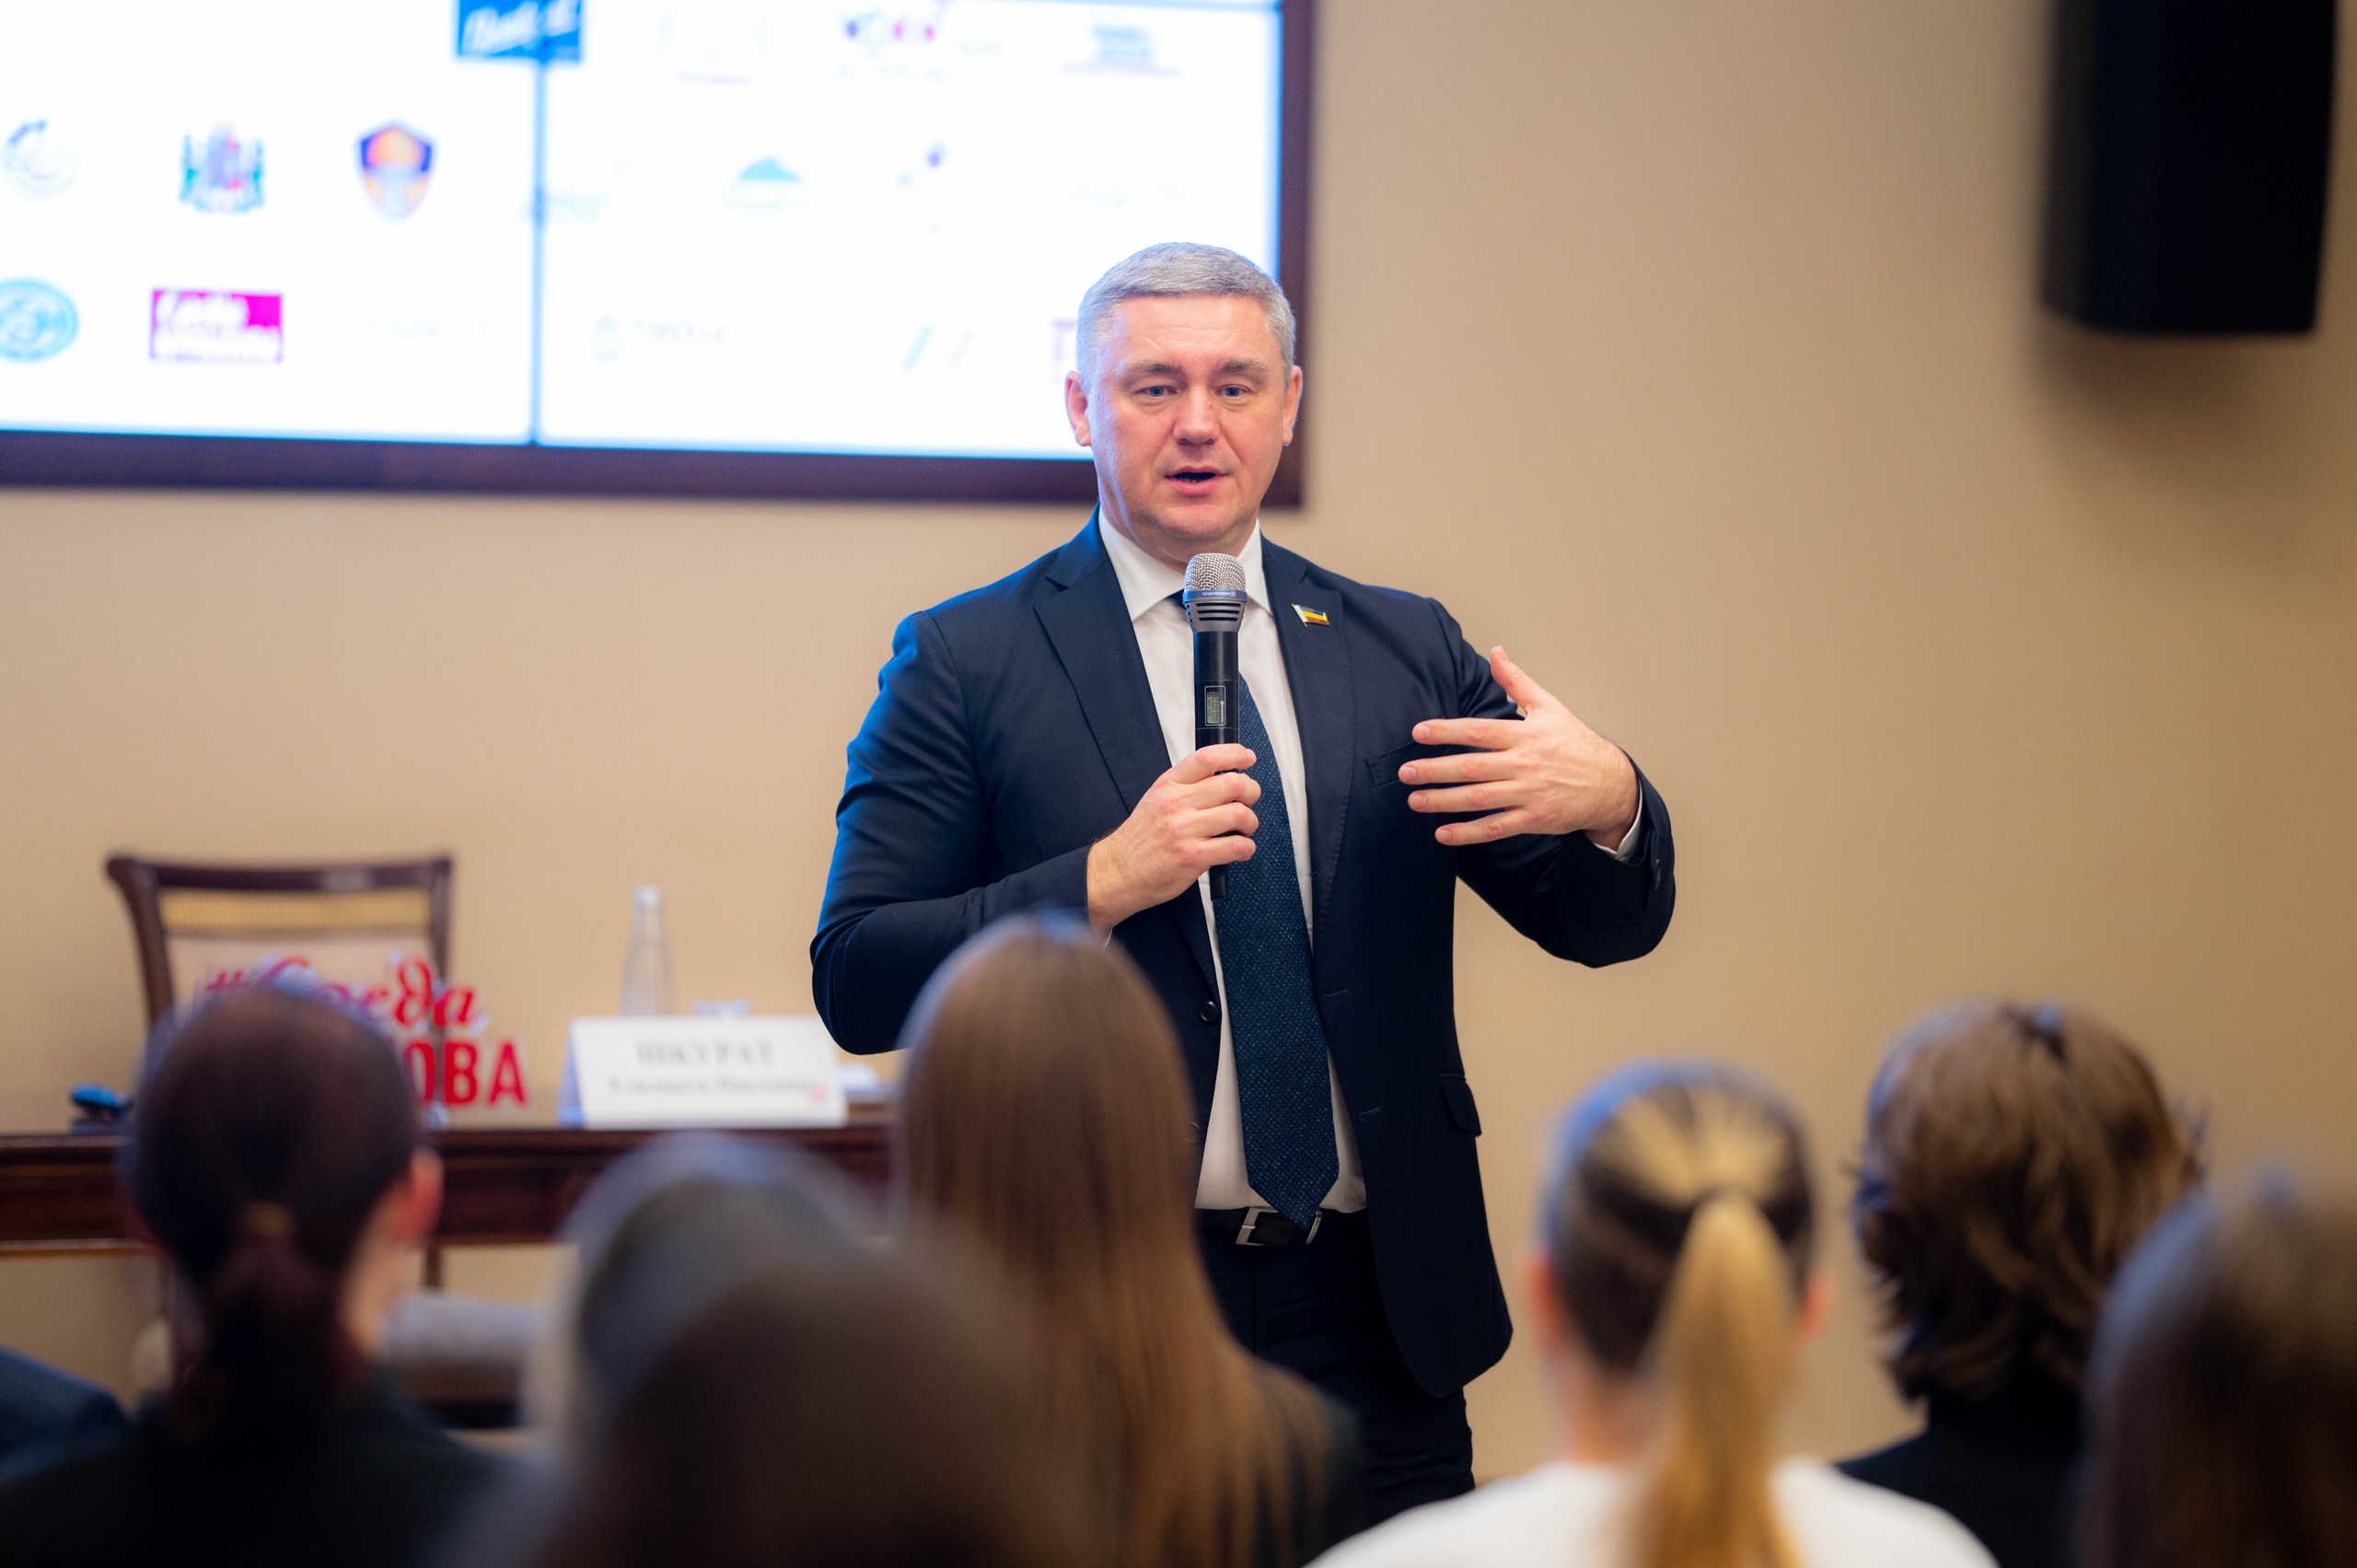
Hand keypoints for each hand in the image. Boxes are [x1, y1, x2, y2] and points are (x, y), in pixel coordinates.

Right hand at [1087, 745, 1260, 930]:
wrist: (1118, 871)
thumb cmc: (1140, 839)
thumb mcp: (1156, 799)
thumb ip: (1186, 787)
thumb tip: (1223, 780)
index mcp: (1169, 785)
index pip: (1207, 758)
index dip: (1235, 753)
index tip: (1248, 758)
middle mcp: (1177, 804)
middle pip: (1233, 784)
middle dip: (1251, 792)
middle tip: (1249, 800)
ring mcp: (1186, 830)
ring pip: (1240, 814)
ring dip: (1250, 823)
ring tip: (1244, 829)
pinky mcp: (1194, 856)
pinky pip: (1237, 846)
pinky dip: (1246, 848)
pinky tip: (1240, 849)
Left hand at [1401, 647, 1638, 849]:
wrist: (1610, 784)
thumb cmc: (1576, 743)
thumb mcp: (1550, 707)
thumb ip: (1518, 681)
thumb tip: (1496, 651)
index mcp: (1525, 735)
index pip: (1478, 731)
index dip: (1446, 731)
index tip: (1418, 732)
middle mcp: (1525, 764)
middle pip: (1472, 767)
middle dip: (1435, 770)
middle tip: (1405, 772)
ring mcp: (1529, 794)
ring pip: (1479, 799)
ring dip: (1443, 801)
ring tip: (1415, 801)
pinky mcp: (1533, 819)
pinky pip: (1496, 828)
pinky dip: (1468, 833)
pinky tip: (1443, 834)